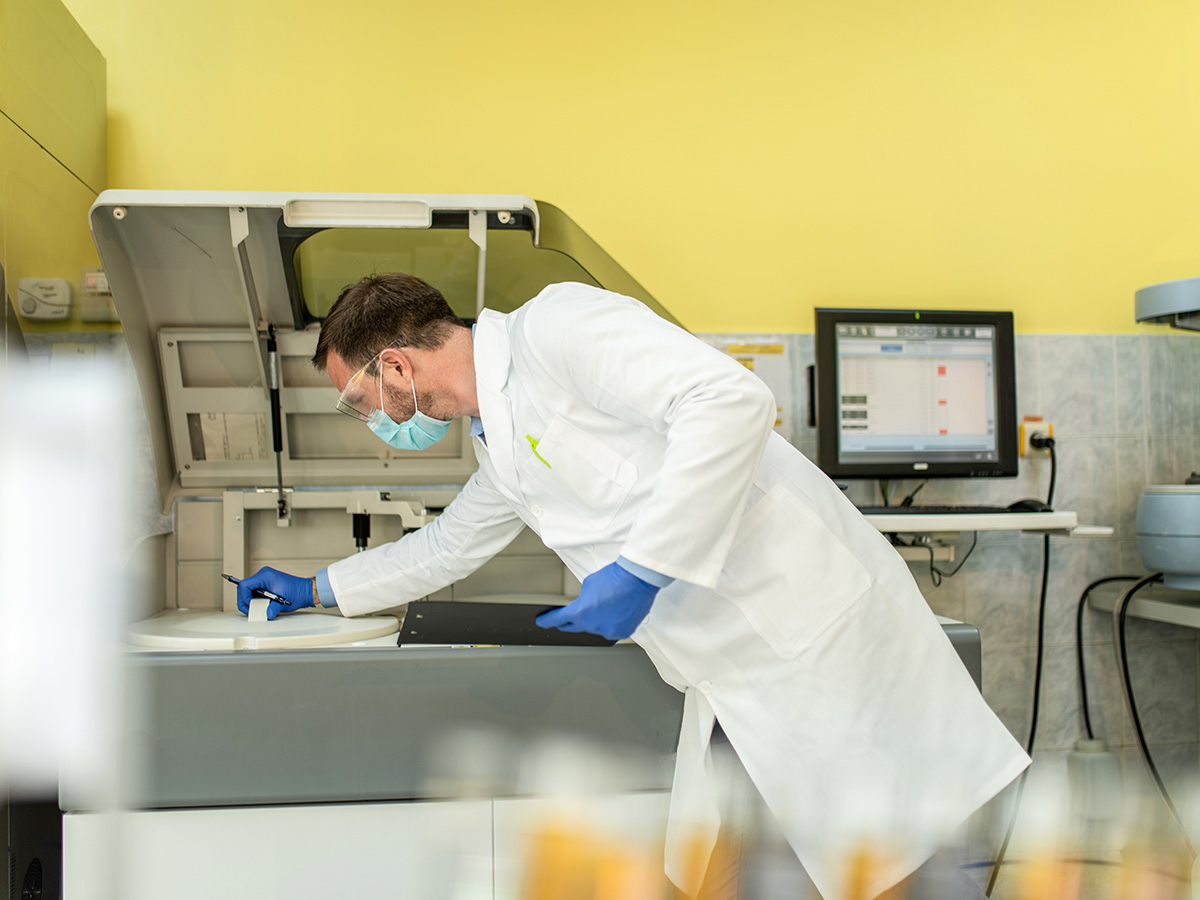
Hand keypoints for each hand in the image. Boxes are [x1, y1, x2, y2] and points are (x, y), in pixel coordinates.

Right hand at [236, 566, 313, 620]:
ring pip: (248, 591)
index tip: (250, 606)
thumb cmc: (297, 591)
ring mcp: (263, 579)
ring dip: (250, 601)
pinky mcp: (265, 584)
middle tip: (251, 611)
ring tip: (258, 609)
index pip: (244, 585)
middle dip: (245, 601)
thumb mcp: (282, 601)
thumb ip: (272, 608)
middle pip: (244, 588)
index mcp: (265, 575)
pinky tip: (261, 606)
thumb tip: (266, 615)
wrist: (306, 590)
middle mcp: (262, 575)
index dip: (244, 597)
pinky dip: (255, 600)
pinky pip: (254, 592)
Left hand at [536, 562, 659, 640]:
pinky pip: (611, 630)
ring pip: (596, 628)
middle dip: (571, 622)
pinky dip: (611, 623)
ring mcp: (607, 630)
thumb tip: (584, 607)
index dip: (548, 621)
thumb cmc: (615, 578)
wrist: (636, 579)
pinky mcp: (621, 632)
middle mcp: (592, 624)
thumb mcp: (588, 585)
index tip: (542, 623)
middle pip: (576, 626)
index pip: (558, 619)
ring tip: (606, 605)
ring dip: (596, 620)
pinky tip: (616, 611)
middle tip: (568, 620)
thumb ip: (582, 600)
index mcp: (580, 612)